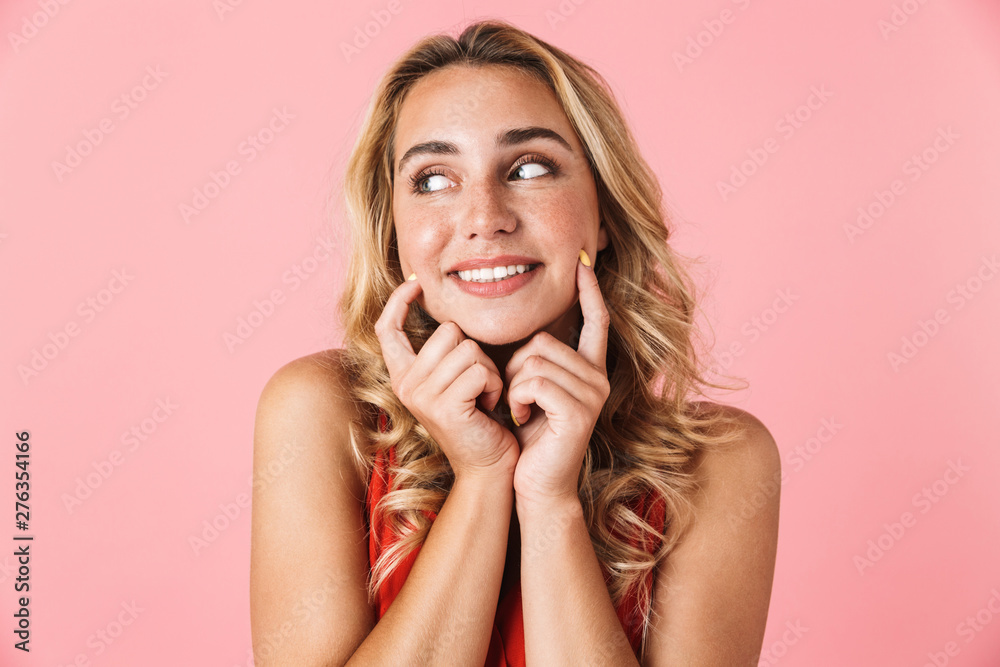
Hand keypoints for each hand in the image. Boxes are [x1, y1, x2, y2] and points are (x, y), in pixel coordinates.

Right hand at [374, 276, 519, 480]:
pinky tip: (490, 406)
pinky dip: (494, 385)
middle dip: (475, 353)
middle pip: (448, 331)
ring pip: (468, 349)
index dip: (399, 301)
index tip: (414, 281)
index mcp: (403, 376)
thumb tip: (446, 315)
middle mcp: (405, 385)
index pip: (387, 329)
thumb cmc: (479, 421)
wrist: (489, 468)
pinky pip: (478, 371)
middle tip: (478, 387)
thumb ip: (443, 353)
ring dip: (488, 371)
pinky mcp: (444, 406)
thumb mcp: (454, 382)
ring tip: (483, 398)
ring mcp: (421, 396)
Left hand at [505, 255, 610, 504]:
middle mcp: (598, 378)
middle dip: (516, 366)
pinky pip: (534, 382)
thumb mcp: (532, 391)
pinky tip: (522, 418)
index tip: (582, 265)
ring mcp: (592, 395)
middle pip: (544, 341)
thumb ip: (536, 361)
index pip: (596, 321)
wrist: (537, 485)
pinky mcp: (579, 412)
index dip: (589, 292)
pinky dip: (518, 398)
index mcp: (589, 370)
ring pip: (535, 361)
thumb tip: (528, 331)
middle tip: (517, 397)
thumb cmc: (530, 439)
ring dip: (514, 385)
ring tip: (520, 410)